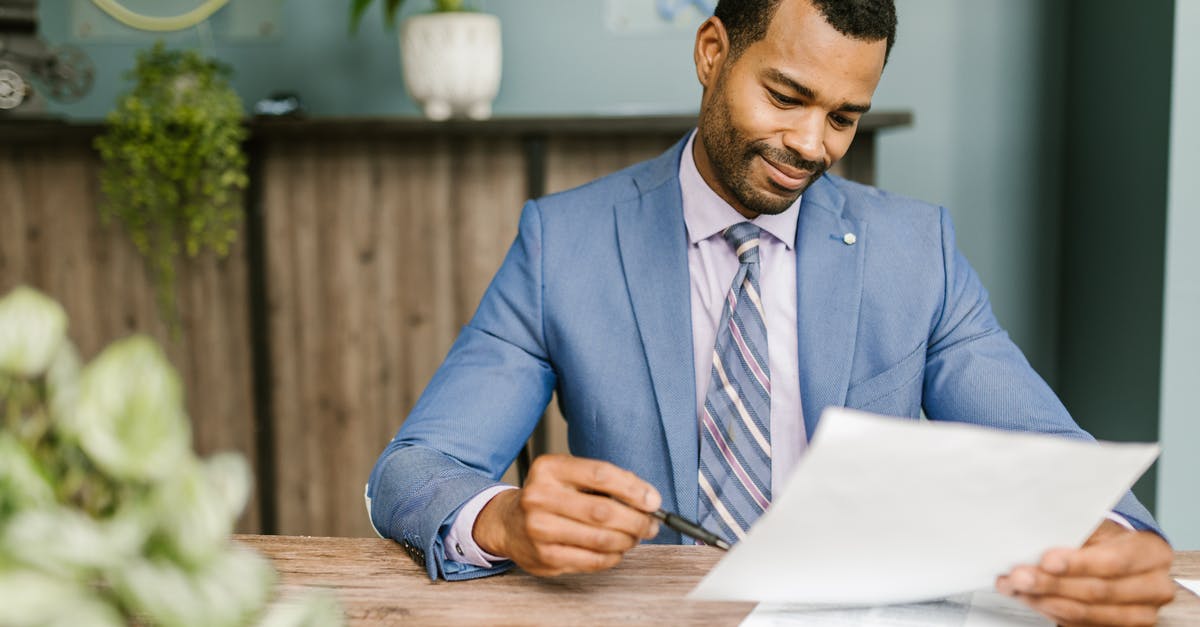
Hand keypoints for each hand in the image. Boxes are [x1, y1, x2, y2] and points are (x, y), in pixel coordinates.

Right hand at [472, 454, 661, 576]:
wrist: (508, 523)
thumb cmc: (549, 497)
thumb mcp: (570, 476)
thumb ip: (606, 482)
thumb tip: (648, 500)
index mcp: (549, 469)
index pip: (601, 474)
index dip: (634, 489)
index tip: (653, 500)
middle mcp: (540, 497)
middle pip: (603, 511)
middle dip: (636, 520)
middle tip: (650, 524)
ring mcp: (539, 529)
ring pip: (601, 539)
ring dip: (627, 540)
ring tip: (634, 537)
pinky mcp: (545, 557)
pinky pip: (592, 561)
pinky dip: (613, 557)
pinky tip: (616, 550)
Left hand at [996, 520, 1174, 625]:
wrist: (1118, 553)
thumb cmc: (1105, 536)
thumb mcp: (1097, 523)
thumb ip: (1074, 530)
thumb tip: (1034, 532)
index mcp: (1151, 552)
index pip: (1114, 562)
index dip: (1078, 563)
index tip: (1046, 560)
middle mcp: (1152, 586)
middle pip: (1097, 591)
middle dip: (1051, 584)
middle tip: (1018, 576)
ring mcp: (1139, 612)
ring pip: (1086, 613)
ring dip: (1044, 601)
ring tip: (1016, 588)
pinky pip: (1080, 624)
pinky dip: (1049, 610)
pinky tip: (1030, 597)